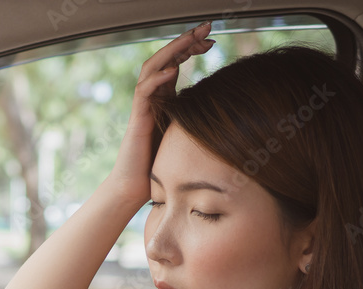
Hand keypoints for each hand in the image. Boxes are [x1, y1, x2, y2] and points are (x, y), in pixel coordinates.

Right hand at [106, 22, 214, 203]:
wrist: (136, 187)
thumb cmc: (160, 167)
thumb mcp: (186, 136)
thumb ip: (196, 119)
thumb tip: (226, 112)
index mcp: (163, 98)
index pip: (176, 62)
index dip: (192, 48)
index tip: (214, 40)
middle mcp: (151, 97)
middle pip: (165, 58)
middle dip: (186, 40)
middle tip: (207, 27)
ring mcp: (142, 106)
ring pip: (151, 68)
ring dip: (172, 51)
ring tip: (191, 40)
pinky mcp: (137, 120)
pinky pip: (144, 93)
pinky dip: (158, 79)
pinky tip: (174, 70)